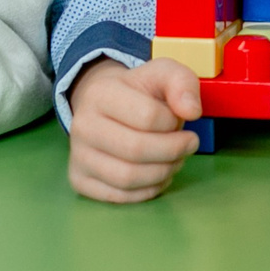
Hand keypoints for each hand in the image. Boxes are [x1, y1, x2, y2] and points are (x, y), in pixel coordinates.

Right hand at [65, 57, 202, 202]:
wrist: (105, 105)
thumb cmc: (138, 91)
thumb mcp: (164, 74)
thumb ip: (183, 83)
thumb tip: (192, 112)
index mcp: (101, 93)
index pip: (147, 116)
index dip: (173, 123)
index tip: (180, 121)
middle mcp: (82, 125)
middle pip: (136, 150)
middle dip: (173, 151)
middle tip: (188, 145)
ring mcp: (77, 155)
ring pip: (127, 178)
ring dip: (162, 173)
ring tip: (175, 160)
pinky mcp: (80, 180)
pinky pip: (119, 196)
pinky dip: (147, 191)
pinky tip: (158, 175)